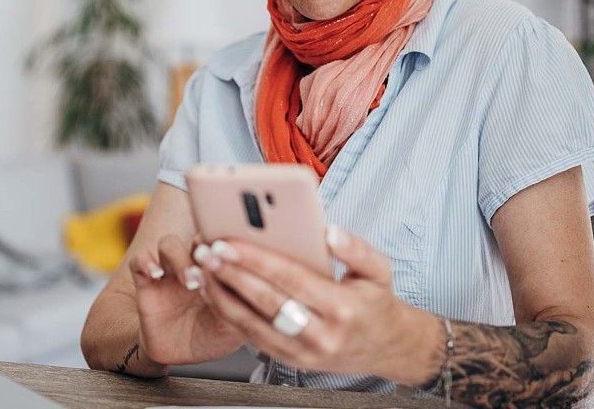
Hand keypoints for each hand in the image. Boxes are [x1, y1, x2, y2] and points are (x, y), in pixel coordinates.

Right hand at [127, 234, 246, 367]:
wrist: (178, 355)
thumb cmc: (210, 337)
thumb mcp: (231, 328)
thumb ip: (237, 306)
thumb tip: (245, 287)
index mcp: (218, 270)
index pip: (224, 244)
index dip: (229, 247)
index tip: (235, 259)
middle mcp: (194, 265)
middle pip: (197, 236)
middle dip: (206, 247)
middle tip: (213, 266)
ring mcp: (169, 272)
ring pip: (168, 244)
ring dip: (179, 258)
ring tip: (190, 282)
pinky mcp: (146, 283)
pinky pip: (139, 261)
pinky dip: (145, 262)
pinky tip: (155, 274)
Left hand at [193, 226, 440, 382]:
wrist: (390, 349)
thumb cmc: (378, 304)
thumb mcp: (380, 270)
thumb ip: (356, 248)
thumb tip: (330, 231)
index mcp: (342, 307)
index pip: (291, 279)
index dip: (257, 260)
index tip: (230, 242)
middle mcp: (321, 333)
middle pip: (266, 301)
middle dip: (232, 275)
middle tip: (207, 252)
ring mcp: (304, 352)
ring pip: (253, 324)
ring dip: (223, 296)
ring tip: (203, 270)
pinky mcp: (292, 361)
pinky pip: (254, 337)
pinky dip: (231, 315)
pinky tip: (215, 293)